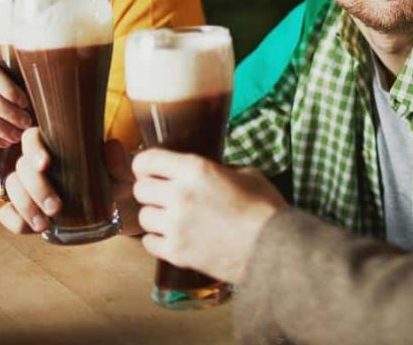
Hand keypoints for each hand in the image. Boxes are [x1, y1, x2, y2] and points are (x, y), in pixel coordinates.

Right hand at [0, 128, 135, 233]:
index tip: (46, 164)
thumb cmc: (114, 183)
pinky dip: (14, 220)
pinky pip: (7, 213)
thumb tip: (111, 146)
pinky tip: (31, 228)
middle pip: (21, 167)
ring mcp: (28, 188)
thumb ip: (120, 163)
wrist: (113, 210)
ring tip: (45, 224)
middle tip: (56, 208)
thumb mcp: (123, 175)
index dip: (33, 149)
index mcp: (56, 147)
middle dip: (36, 188)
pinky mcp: (24, 211)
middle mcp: (37, 165)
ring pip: (12, 188)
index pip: (32, 138)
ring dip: (25, 206)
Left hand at [132, 149, 285, 283]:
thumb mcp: (247, 174)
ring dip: (156, 216)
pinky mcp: (175, 252)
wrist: (272, 248)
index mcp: (195, 169)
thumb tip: (211, 172)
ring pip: (143, 217)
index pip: (146, 161)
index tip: (151, 170)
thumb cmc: (265, 208)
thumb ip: (220, 170)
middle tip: (164, 195)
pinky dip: (158, 239)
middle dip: (151, 190)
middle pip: (140, 189)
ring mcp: (174, 226)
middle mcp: (179, 195)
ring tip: (172, 219)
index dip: (146, 165)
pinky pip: (148, 242)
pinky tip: (173, 237)